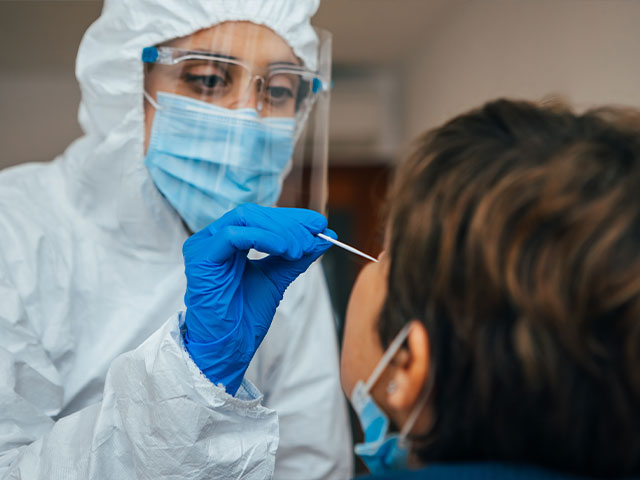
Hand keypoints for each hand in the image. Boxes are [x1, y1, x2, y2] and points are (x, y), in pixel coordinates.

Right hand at [182, 203, 334, 394]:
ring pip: (245, 219)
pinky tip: (284, 251)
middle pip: (254, 213)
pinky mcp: (200, 257)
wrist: (229, 346)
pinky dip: (264, 238)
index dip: (291, 218)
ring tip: (299, 250)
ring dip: (280, 231)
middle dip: (289, 223)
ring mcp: (203, 245)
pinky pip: (234, 236)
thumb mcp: (277, 278)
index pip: (260, 216)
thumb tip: (324, 235)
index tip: (319, 225)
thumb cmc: (245, 316)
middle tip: (313, 237)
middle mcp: (213, 238)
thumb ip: (297, 256)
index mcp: (228, 241)